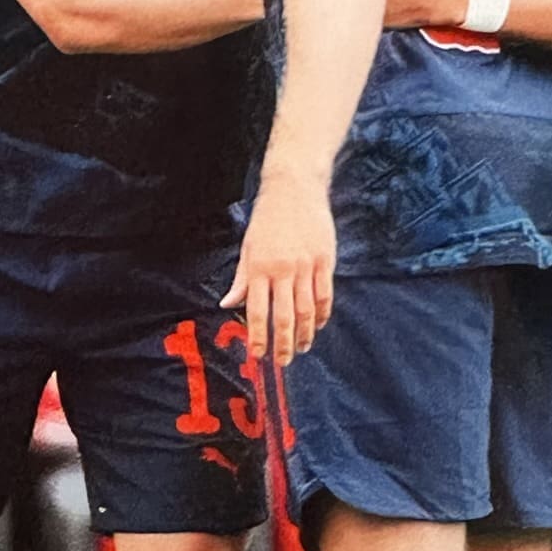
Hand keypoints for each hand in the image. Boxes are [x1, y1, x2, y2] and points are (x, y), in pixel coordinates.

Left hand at [221, 169, 334, 365]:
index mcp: (260, 268)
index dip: (258, 337)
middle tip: (282, 362)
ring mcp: (306, 266)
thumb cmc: (267, 219)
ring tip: (301, 349)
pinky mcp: (325, 261)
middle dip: (283, 344)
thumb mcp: (248, 247)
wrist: (295, 188)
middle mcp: (283, 270)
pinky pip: (324, 295)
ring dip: (304, 334)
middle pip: (284, 317)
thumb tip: (227, 304)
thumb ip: (241, 279)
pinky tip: (317, 326)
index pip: (257, 311)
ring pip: (307, 310)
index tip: (258, 355)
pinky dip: (321, 314)